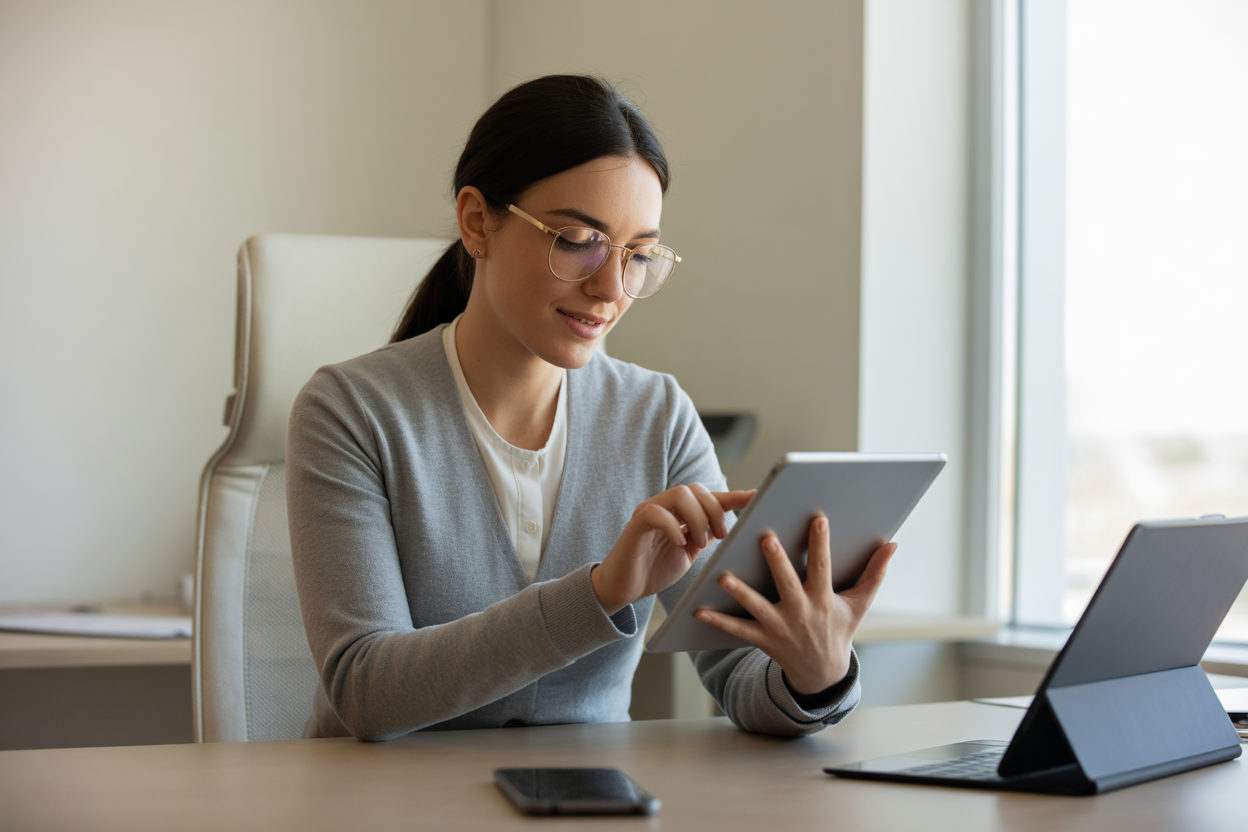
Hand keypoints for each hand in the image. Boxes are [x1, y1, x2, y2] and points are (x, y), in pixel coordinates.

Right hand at [591, 485, 754, 614]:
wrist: (624, 588)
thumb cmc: (655, 569)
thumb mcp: (688, 553)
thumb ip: (705, 536)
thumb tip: (732, 527)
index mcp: (678, 512)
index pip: (708, 497)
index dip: (732, 496)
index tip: (755, 498)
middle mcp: (664, 506)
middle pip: (695, 489)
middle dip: (715, 509)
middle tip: (721, 535)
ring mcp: (648, 512)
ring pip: (679, 495)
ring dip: (697, 517)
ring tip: (700, 542)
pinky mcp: (635, 525)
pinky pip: (656, 513)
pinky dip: (673, 526)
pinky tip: (680, 543)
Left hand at [694, 514, 896, 694]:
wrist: (822, 673)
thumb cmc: (839, 629)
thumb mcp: (860, 604)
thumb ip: (874, 573)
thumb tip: (893, 544)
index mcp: (823, 600)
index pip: (823, 567)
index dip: (821, 543)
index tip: (818, 518)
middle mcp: (801, 613)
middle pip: (788, 583)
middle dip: (777, 562)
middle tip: (765, 539)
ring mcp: (780, 628)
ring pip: (757, 607)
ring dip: (740, 592)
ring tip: (723, 575)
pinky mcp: (763, 640)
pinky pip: (737, 629)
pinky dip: (718, 620)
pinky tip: (699, 609)